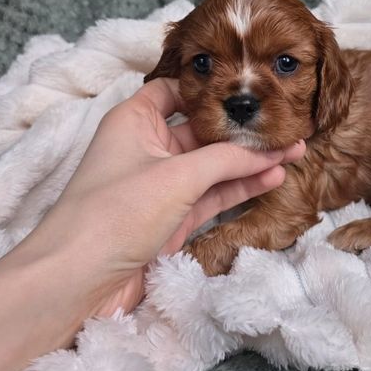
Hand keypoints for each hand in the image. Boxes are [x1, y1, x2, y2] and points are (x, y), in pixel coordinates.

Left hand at [7, 78, 305, 318]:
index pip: (176, 90)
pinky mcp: (170, 220)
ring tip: (293, 151)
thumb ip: (225, 159)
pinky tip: (272, 177)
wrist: (76, 283)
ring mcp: (160, 186)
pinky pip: (212, 196)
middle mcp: (147, 147)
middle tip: (288, 124)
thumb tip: (268, 148)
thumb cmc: (116, 213)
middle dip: (243, 129)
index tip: (250, 87)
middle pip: (202, 130)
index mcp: (135, 120)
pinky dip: (240, 188)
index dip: (211, 88)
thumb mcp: (176, 176)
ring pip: (212, 166)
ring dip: (250, 161)